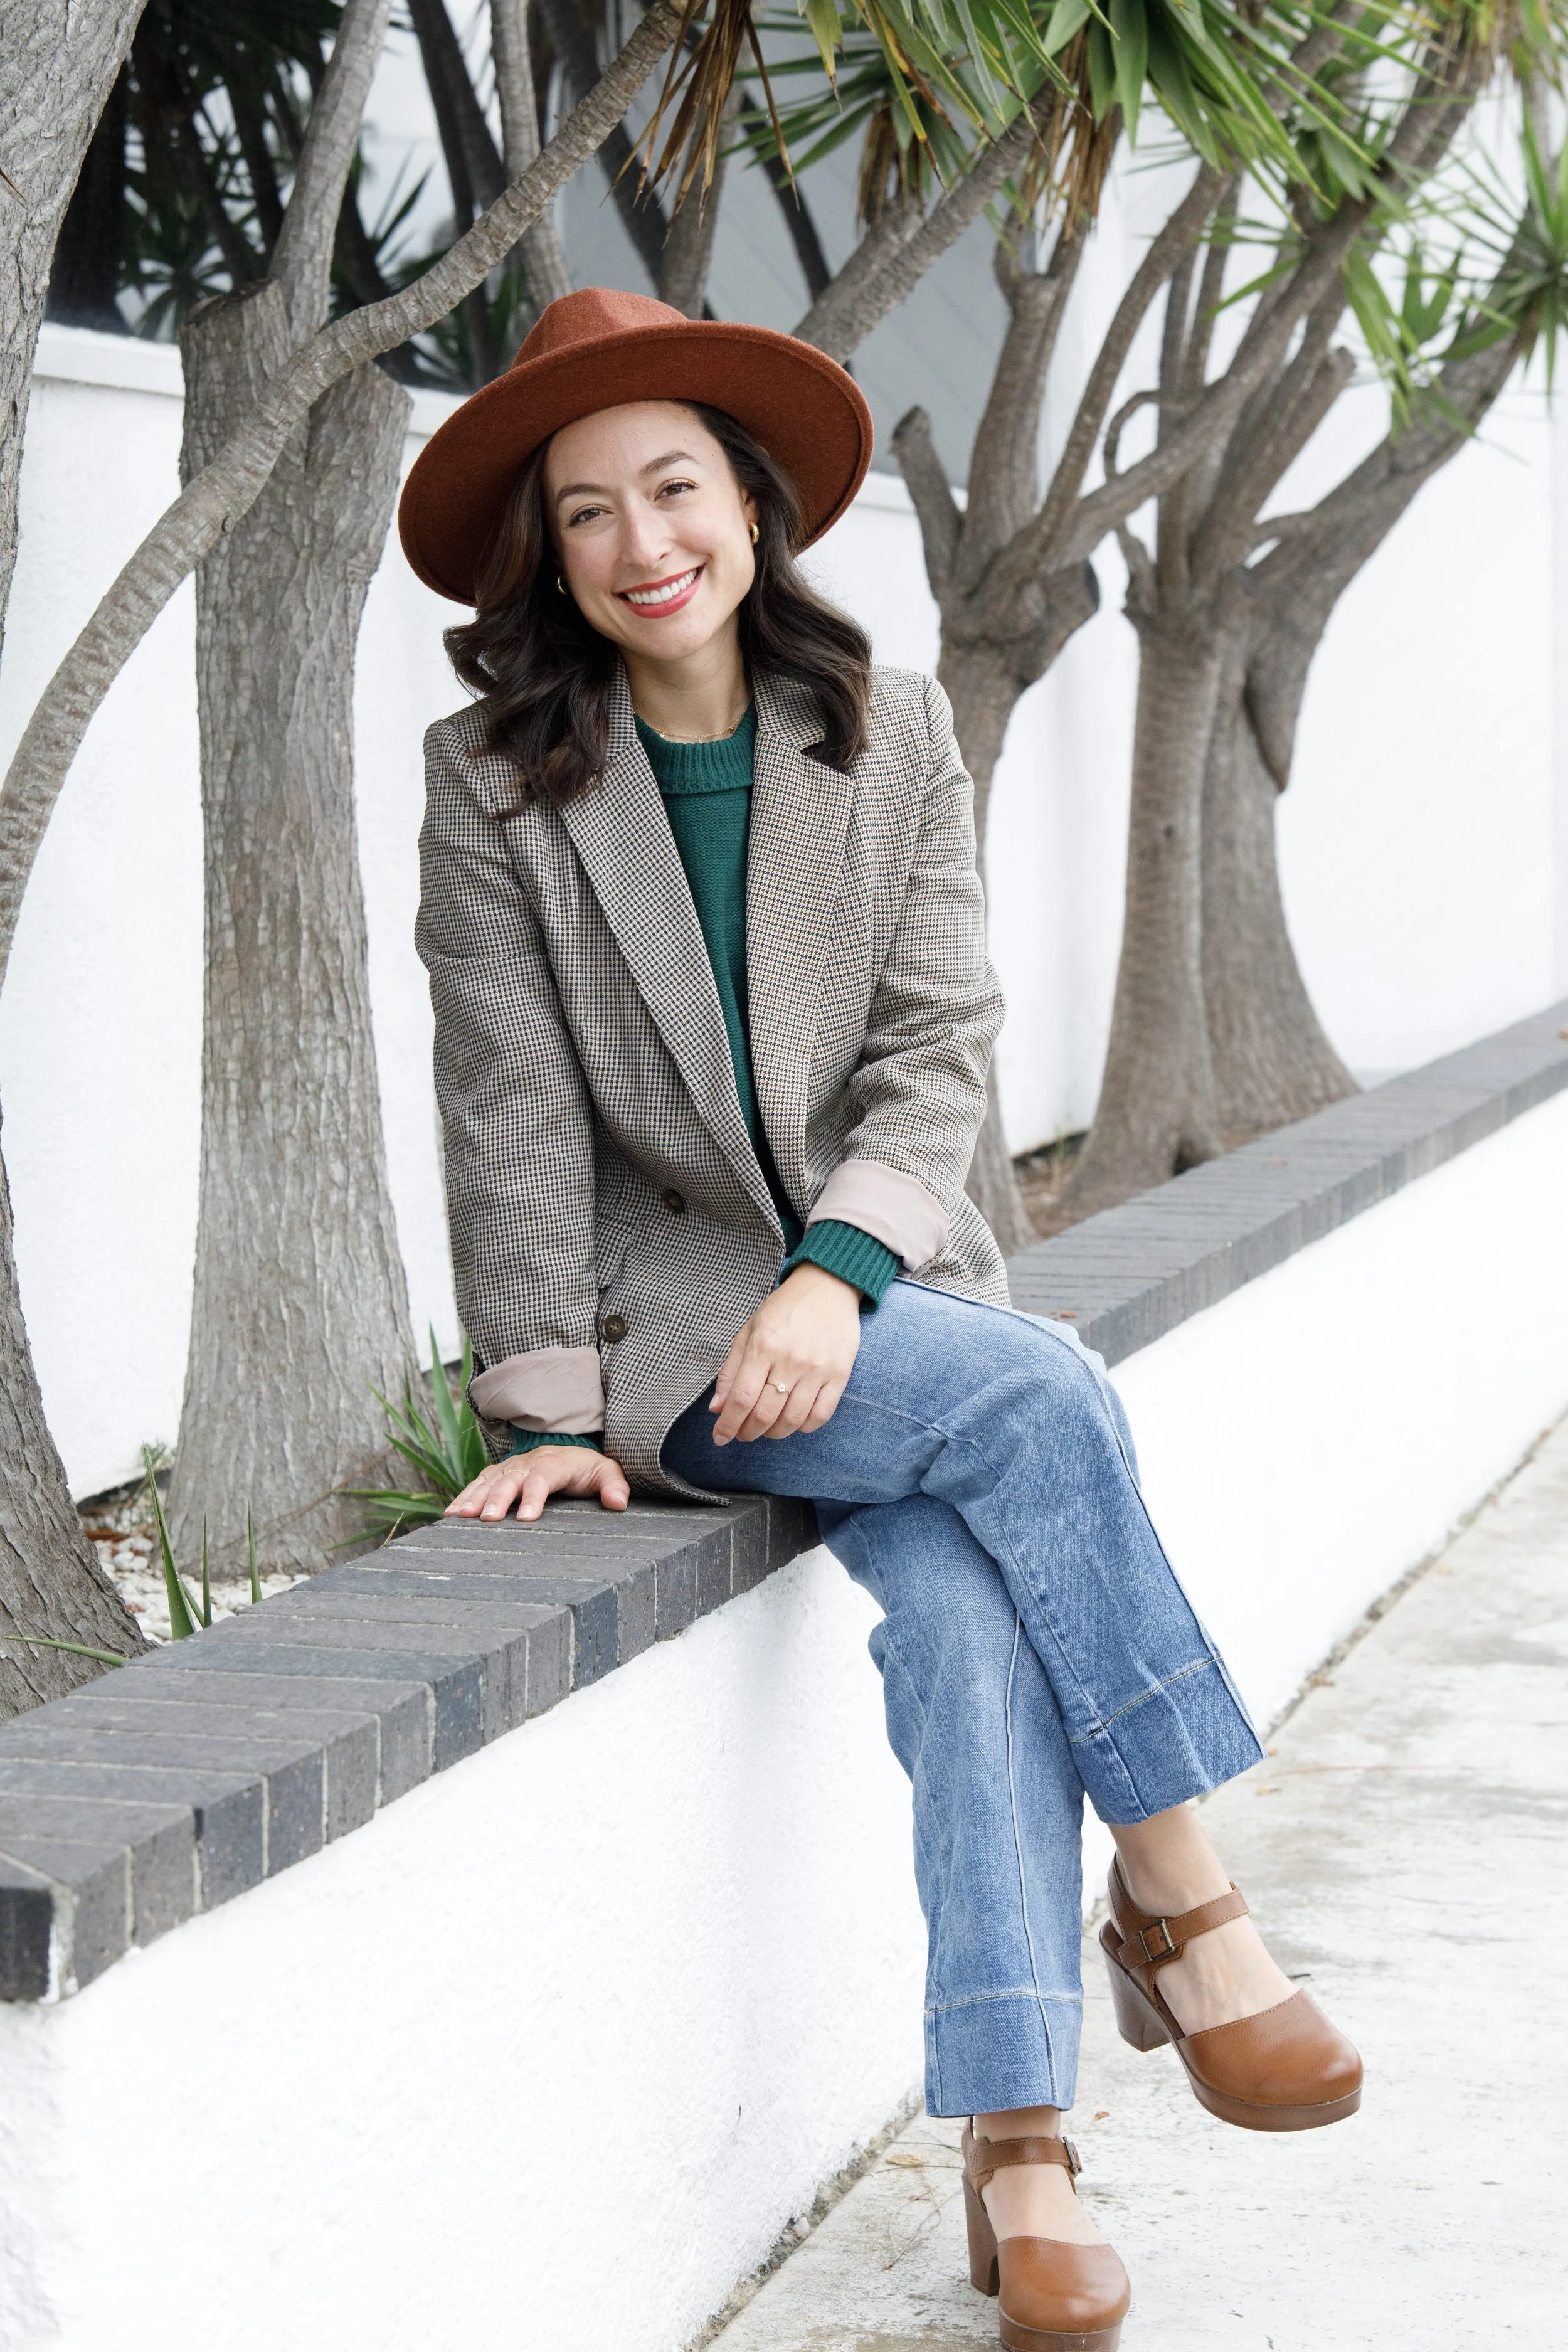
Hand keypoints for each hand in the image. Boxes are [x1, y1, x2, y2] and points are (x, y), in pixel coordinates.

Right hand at [445, 1445, 629, 1523]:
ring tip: (458, 1516)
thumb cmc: (587, 1470)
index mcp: (555, 1463)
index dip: (534, 1496)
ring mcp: (509, 1467)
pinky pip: (477, 1484)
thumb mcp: (606, 1473)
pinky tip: (450, 1514)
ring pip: (489, 1480)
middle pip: (510, 1479)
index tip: (527, 1518)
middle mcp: (528, 1462)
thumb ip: (614, 1486)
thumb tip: (618, 1503)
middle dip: (498, 1499)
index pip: (543, 1478)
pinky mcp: (497, 1474)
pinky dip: (463, 1497)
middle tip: (488, 1519)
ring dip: (473, 1497)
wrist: (569, 1454)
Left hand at [710, 1263, 861, 1444]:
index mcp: (762, 1346)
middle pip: (765, 1414)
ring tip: (767, 1429)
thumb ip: (731, 1370)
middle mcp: (790, 1359)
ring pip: (793, 1419)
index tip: (720, 1438)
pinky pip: (821, 1414)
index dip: (728, 1425)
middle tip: (743, 1433)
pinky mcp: (840, 1374)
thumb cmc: (784, 1309)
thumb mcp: (749, 1331)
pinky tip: (794, 1421)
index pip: (741, 1398)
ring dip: (774, 1433)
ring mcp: (817, 1368)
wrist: (828, 1287)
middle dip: (748, 1432)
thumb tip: (717, 1408)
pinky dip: (804, 1427)